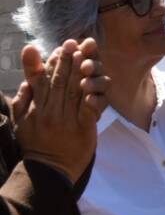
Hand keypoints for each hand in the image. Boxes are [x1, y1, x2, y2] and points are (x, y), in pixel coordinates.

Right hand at [14, 39, 109, 183]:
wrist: (48, 171)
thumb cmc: (36, 143)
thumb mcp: (20, 121)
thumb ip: (22, 99)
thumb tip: (27, 79)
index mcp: (34, 108)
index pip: (40, 80)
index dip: (49, 62)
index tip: (58, 47)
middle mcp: (48, 112)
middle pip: (58, 81)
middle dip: (66, 60)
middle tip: (73, 43)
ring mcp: (65, 120)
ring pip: (73, 90)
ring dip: (79, 71)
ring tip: (84, 55)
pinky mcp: (82, 129)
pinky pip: (89, 109)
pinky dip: (92, 95)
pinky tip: (94, 84)